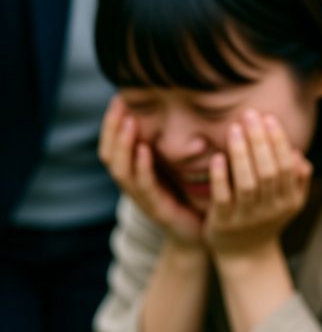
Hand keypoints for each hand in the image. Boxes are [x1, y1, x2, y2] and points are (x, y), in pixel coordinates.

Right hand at [99, 96, 204, 246]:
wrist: (201, 236)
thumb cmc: (191, 198)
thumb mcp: (180, 166)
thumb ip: (175, 143)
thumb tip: (183, 106)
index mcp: (137, 171)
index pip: (115, 144)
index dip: (113, 122)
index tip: (118, 95)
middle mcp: (134, 184)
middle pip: (111, 154)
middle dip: (113, 128)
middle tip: (118, 103)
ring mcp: (143, 198)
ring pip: (122, 170)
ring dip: (124, 144)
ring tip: (129, 122)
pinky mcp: (157, 209)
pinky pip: (144, 187)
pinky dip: (142, 168)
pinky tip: (145, 150)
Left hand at [203, 111, 311, 260]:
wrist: (246, 257)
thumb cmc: (266, 220)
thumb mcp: (289, 202)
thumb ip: (297, 179)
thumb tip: (298, 154)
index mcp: (289, 200)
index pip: (285, 165)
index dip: (278, 140)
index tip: (268, 118)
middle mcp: (270, 209)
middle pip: (268, 171)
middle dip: (260, 140)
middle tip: (250, 115)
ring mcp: (247, 217)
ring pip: (248, 183)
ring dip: (242, 154)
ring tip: (235, 128)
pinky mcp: (224, 224)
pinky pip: (223, 198)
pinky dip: (221, 178)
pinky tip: (218, 157)